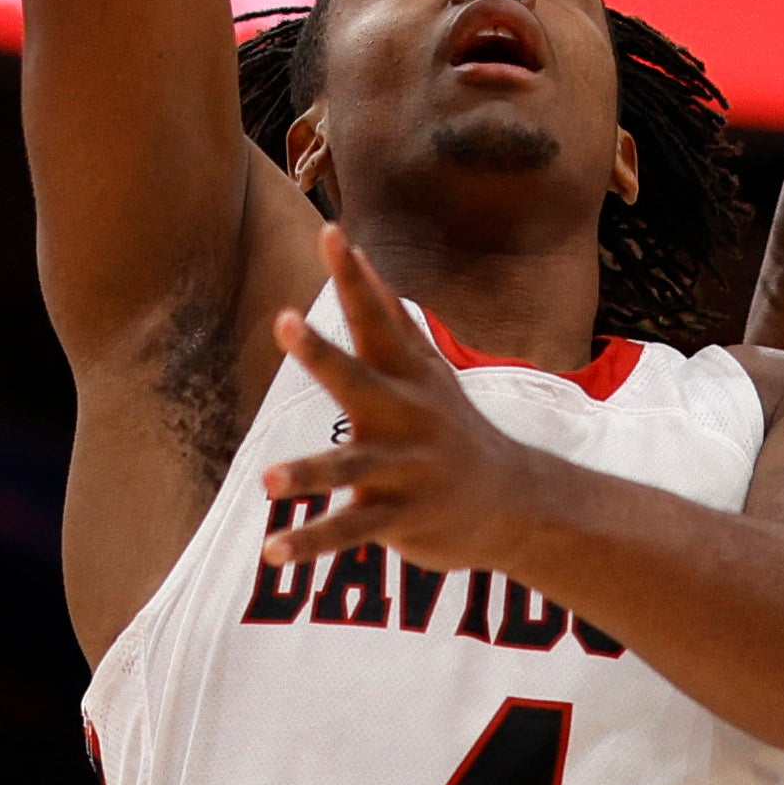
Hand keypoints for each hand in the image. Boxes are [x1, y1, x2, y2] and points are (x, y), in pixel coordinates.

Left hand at [263, 228, 559, 575]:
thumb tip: (360, 258)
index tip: (331, 233)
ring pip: (351, 468)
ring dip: (309, 474)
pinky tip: (273, 552)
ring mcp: (404, 469)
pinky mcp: (399, 516)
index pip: (377, 318)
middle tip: (285, 320)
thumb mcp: (427, 370)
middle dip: (322, 353)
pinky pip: (351, 531)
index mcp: (408, 377)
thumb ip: (391, 318)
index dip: (353, 277)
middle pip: (359, 380)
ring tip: (267, 480)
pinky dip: (311, 544)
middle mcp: (406, 416)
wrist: (515, 502)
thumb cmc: (453, 428)